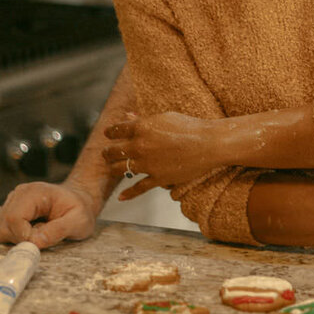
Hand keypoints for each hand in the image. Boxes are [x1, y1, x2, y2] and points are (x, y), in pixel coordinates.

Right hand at [0, 181, 98, 248]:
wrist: (79, 200)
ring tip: (39, 233)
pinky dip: (15, 237)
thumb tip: (34, 242)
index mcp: (35, 192)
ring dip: (17, 239)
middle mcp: (19, 194)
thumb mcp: (79, 221)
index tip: (40, 242)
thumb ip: (58, 230)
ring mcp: (12, 202)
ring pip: (0, 230)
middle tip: (42, 237)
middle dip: (20, 239)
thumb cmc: (81, 209)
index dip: (24, 236)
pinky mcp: (10, 210)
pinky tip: (32, 231)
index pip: (14, 218)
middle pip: (3, 225)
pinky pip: (3, 230)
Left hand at [102, 111, 221, 200]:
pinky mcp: (157, 179)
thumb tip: (128, 116)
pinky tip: (120, 197)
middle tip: (106, 153)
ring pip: (121, 169)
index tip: (108, 134)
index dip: (110, 132)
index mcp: (142, 127)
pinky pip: (138, 188)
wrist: (207, 143)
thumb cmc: (188, 126)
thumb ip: (143, 119)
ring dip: (113, 168)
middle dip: (107, 152)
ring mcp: (148, 164)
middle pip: (114, 151)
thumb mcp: (164, 117)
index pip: (117, 130)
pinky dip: (128, 194)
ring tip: (111, 167)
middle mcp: (140, 146)